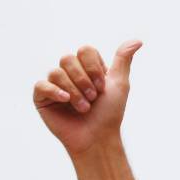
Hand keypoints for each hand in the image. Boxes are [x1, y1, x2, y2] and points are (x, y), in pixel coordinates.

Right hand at [33, 40, 141, 155]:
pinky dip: (55, 91)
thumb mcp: (120, 84)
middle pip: (68, 58)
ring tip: (84, 108)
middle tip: (93, 98)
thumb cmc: (109, 114)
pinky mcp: (42, 98)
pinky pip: (42, 85)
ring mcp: (54, 85)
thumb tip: (138, 40)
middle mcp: (69, 74)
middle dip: (83, 80)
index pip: (85, 50)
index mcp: (86, 68)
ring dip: (74, 91)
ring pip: (56, 72)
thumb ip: (123, 60)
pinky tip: (65, 100)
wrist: (98, 138)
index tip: (102, 87)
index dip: (94, 68)